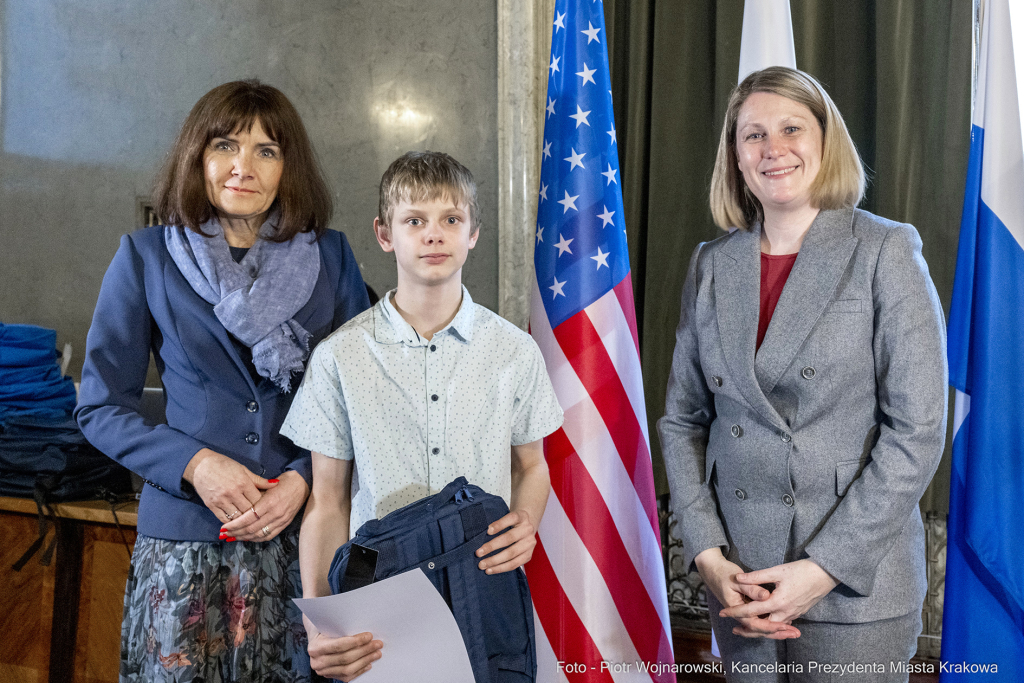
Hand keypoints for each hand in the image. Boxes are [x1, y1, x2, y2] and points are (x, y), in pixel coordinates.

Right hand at [184, 448, 276, 527]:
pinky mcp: (211, 506)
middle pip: (249, 511)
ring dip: (243, 520)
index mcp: (243, 483)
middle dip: (255, 514)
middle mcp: (232, 493)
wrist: (201, 466)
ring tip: (249, 521)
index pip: (258, 500)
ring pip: (237, 517)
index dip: (263, 505)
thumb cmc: (224, 465)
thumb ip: (259, 480)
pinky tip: (236, 523)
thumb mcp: (243, 469)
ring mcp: (221, 500)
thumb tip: (275, 484)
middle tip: (259, 516)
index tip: (266, 507)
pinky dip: (231, 523)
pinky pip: (224, 519)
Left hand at [221, 469, 309, 541]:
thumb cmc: (283, 482)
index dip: (235, 524)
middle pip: (252, 528)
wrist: (302, 484)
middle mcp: (275, 513)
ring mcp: (281, 520)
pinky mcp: (285, 524)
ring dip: (245, 537)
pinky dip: (257, 539)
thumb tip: (237, 506)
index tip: (224, 527)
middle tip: (224, 534)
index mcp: (269, 502)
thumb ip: (254, 496)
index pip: (248, 518)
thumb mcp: (267, 486)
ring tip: (233, 537)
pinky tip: (248, 538)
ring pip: (259, 534)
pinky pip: (269, 536)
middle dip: (236, 532)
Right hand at [305, 615, 382, 680]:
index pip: (338, 645)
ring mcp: (323, 671)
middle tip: (378, 644)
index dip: (355, 641)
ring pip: (347, 669)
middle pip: (345, 658)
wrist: (316, 638)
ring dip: (365, 661)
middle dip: (364, 650)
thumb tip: (360, 620)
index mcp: (315, 647)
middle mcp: (317, 661)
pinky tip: (369, 664)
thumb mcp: (327, 622)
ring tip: (377, 653)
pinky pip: (347, 677)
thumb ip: (339, 623)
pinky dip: (360, 670)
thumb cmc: (324, 627)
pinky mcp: (330, 676)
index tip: (369, 636)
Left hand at [475, 509, 536, 573]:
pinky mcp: (528, 555)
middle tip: (478, 553)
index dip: (500, 524)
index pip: (512, 518)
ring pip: (511, 554)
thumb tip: (479, 536)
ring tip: (482, 564)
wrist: (526, 528)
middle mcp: (528, 529)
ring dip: (494, 560)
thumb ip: (497, 524)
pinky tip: (490, 570)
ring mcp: (530, 543)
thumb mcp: (507, 518)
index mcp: (522, 516)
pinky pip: (514, 564)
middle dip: (492, 546)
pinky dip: (501, 568)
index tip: (487, 531)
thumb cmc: (511, 523)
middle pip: (509, 538)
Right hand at [694, 548, 799, 639]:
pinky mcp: (747, 609)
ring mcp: (743, 613)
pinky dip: (771, 624)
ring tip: (793, 632)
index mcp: (737, 608)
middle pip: (760, 629)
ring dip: (777, 630)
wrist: (711, 570)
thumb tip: (766, 596)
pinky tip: (783, 623)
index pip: (755, 623)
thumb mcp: (737, 579)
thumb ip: (752, 588)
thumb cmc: (723, 573)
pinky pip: (760, 620)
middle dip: (778, 633)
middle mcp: (740, 614)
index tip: (785, 626)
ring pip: (761, 626)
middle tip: (795, 634)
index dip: (771, 626)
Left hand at [720, 559, 838, 634]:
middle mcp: (785, 612)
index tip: (723, 613)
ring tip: (747, 629)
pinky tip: (766, 623)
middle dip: (748, 630)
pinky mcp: (799, 613)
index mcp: (777, 602)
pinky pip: (782, 624)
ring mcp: (793, 614)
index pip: (751, 611)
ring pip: (773, 627)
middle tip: (734, 630)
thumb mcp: (777, 571)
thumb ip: (756, 577)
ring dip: (760, 629)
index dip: (735, 612)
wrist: (826, 575)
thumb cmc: (802, 570)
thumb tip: (738, 578)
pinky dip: (772, 626)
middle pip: (762, 627)